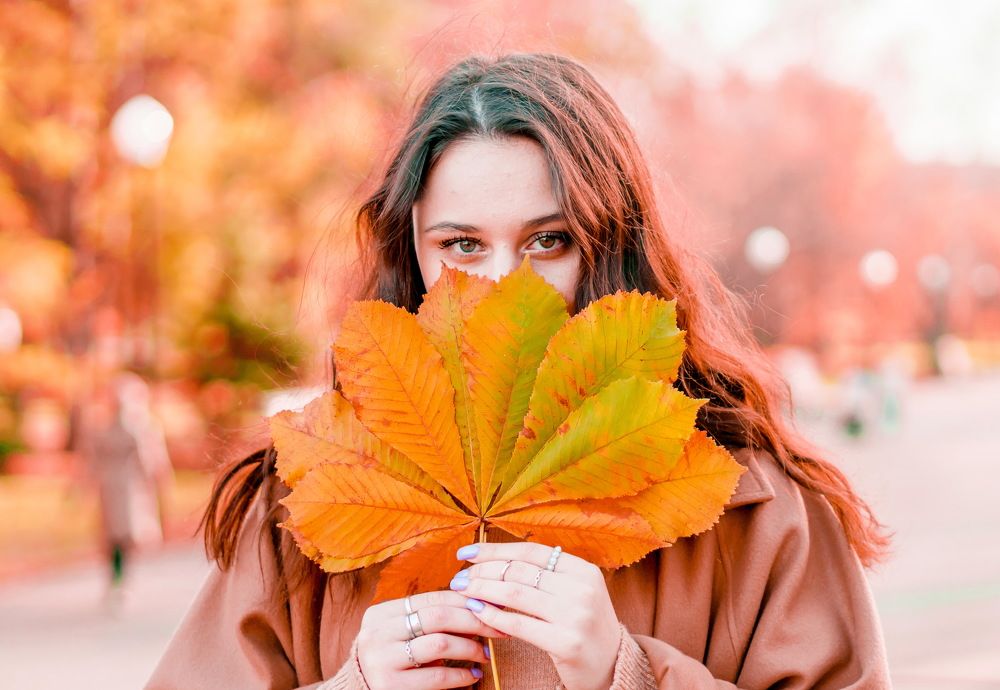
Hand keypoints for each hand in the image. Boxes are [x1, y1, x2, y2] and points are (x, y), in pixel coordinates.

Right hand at [355, 590, 501, 689]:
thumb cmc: (391, 658)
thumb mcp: (400, 633)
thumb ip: (427, 619)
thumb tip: (476, 603)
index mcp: (381, 613)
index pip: (432, 599)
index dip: (465, 601)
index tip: (489, 605)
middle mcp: (378, 634)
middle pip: (438, 617)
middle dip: (473, 620)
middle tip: (496, 627)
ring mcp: (382, 660)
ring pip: (440, 644)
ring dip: (470, 648)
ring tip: (485, 653)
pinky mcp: (390, 686)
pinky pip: (437, 677)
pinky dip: (461, 676)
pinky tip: (473, 675)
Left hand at [451, 542, 621, 689]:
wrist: (613, 666)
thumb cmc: (584, 626)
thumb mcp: (575, 592)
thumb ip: (545, 575)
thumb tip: (495, 559)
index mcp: (584, 570)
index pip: (531, 552)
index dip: (495, 549)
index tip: (467, 554)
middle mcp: (582, 589)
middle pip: (520, 571)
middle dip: (483, 571)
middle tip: (459, 577)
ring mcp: (576, 616)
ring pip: (516, 594)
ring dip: (483, 590)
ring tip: (462, 591)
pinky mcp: (567, 643)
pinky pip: (519, 624)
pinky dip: (492, 616)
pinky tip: (476, 612)